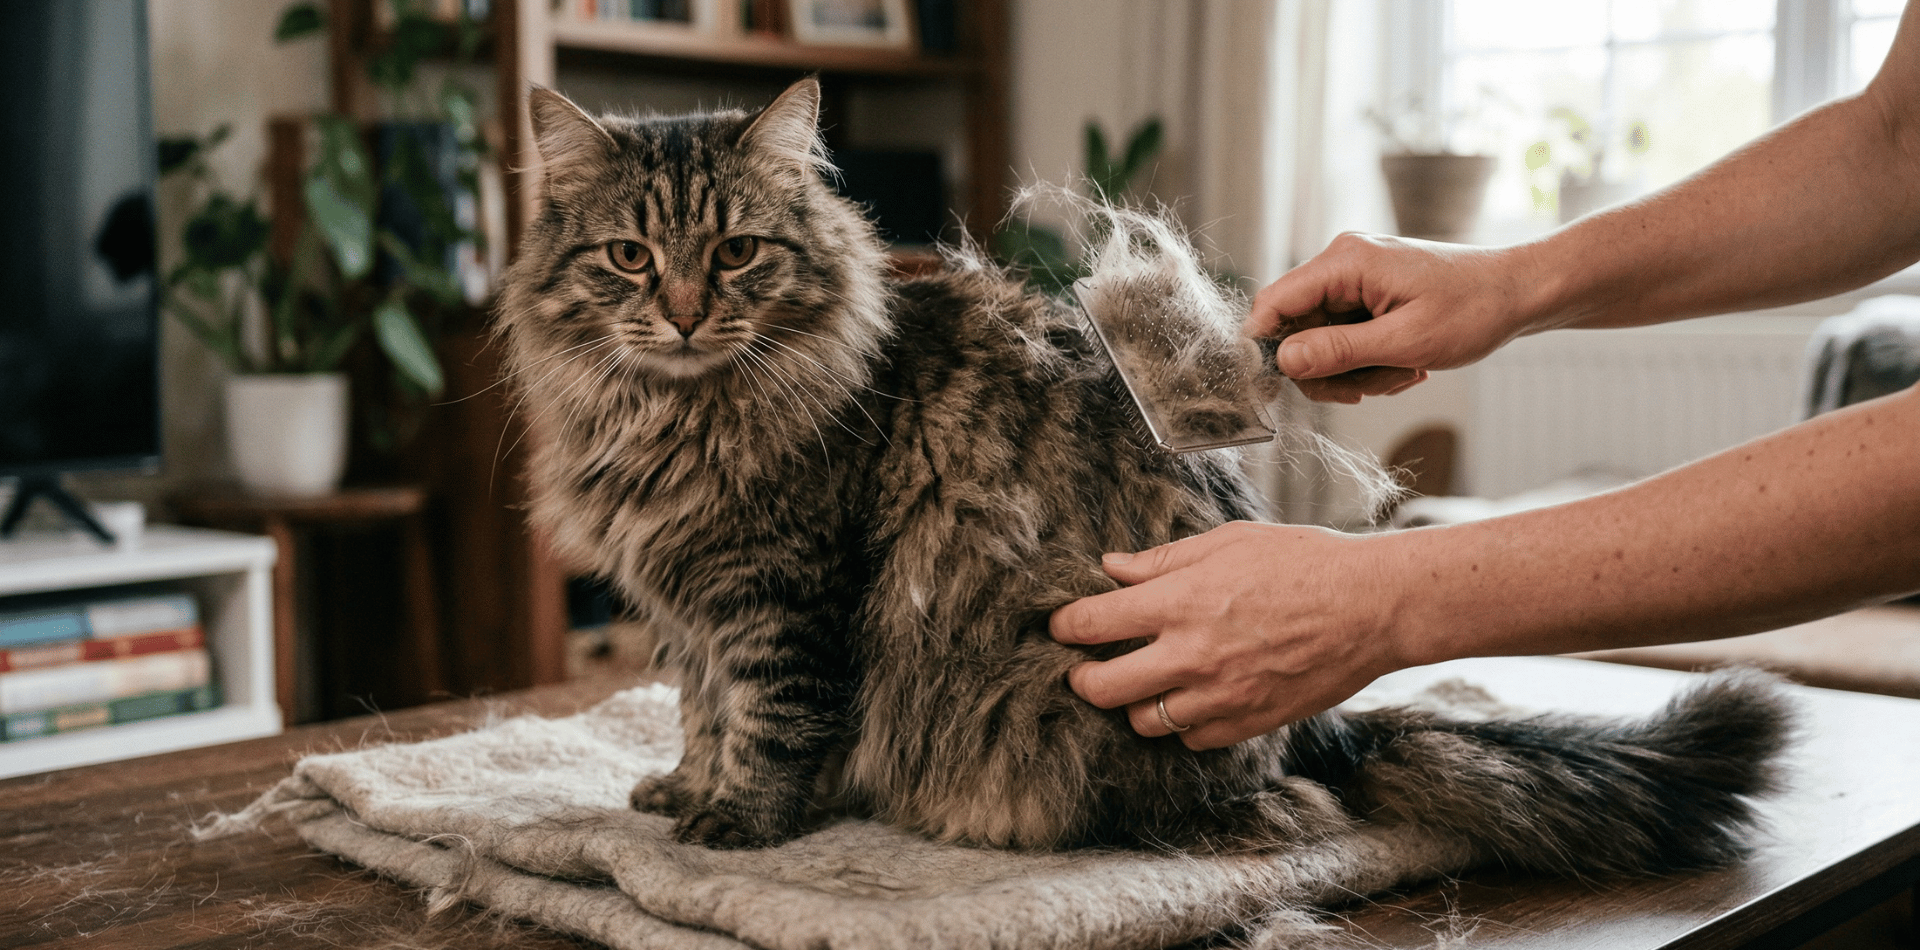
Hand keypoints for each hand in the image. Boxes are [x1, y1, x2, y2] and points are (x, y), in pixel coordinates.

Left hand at [1048, 521, 1403, 748]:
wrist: (1371, 607)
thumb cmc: (1303, 563)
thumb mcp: (1228, 542)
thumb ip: (1164, 560)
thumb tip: (1113, 568)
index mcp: (1180, 603)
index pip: (1092, 624)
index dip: (1065, 626)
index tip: (1062, 627)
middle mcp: (1191, 655)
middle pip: (1102, 688)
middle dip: (1082, 679)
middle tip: (1086, 669)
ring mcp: (1220, 696)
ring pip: (1144, 722)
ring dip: (1135, 705)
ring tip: (1144, 683)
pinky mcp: (1249, 722)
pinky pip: (1192, 739)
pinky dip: (1184, 724)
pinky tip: (1192, 699)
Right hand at [1247, 233, 1541, 403]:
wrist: (1519, 293)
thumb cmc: (1473, 309)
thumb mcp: (1405, 341)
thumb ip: (1338, 351)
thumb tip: (1283, 361)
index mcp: (1346, 262)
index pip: (1274, 302)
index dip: (1264, 347)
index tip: (1275, 387)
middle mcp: (1343, 264)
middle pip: (1295, 331)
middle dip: (1329, 370)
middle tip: (1368, 389)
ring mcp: (1356, 281)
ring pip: (1322, 342)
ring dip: (1356, 372)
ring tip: (1403, 372)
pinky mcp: (1368, 296)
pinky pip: (1346, 339)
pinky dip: (1371, 362)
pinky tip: (1407, 365)